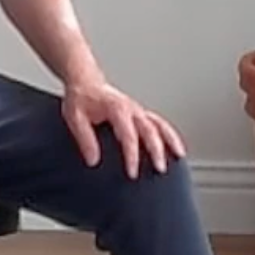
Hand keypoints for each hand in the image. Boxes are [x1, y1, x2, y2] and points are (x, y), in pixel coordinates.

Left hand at [63, 77, 184, 177]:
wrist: (86, 82)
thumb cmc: (81, 99)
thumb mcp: (75, 117)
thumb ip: (85, 138)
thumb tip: (93, 160)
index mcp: (116, 109)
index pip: (128, 135)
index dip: (132, 155)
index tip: (133, 172)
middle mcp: (131, 109)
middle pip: (149, 129)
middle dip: (156, 150)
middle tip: (160, 168)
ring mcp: (138, 110)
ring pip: (160, 124)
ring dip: (171, 139)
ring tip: (179, 156)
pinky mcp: (141, 113)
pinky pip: (160, 123)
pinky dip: (170, 134)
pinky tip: (176, 147)